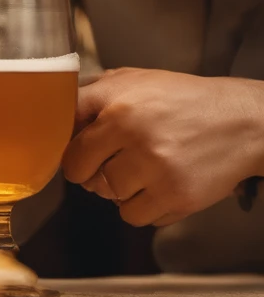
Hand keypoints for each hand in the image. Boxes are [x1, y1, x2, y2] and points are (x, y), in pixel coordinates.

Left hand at [63, 67, 263, 227]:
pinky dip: (141, 206)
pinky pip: (135, 217)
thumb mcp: (135, 80)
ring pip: (108, 196)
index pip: (66, 137)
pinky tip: (157, 185)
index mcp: (118, 103)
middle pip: (81, 173)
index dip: (66, 147)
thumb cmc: (184, 99)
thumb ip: (93, 94)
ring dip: (118, 189)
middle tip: (106, 162)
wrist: (241, 122)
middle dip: (88, 171)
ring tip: (140, 169)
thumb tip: (55, 113)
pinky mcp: (175, 198)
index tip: (71, 151)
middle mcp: (133, 135)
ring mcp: (155, 170)